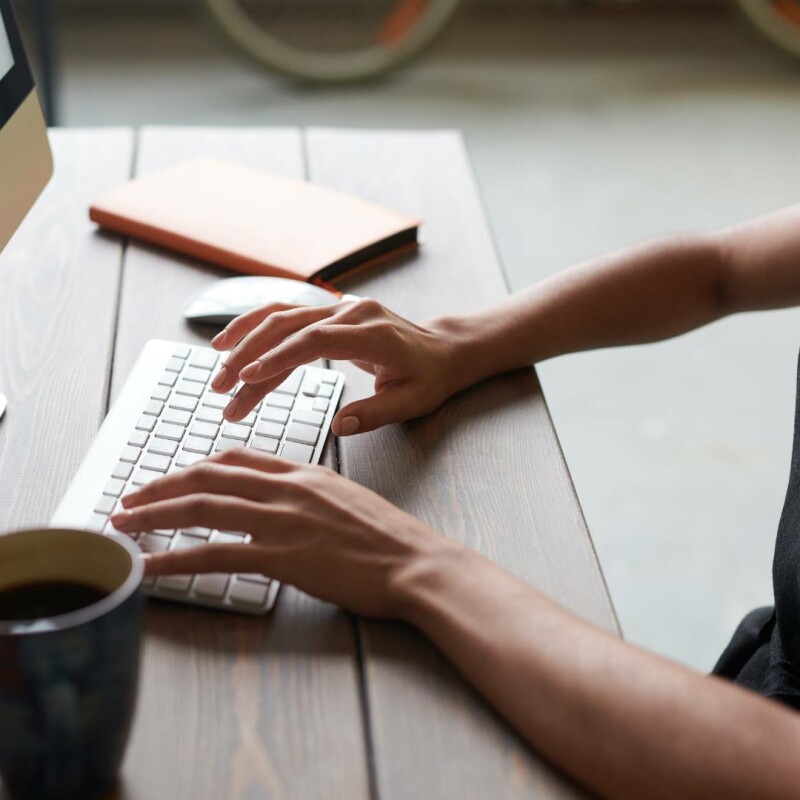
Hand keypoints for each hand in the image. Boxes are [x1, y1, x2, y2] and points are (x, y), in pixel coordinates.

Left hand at [110, 449, 454, 617]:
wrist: (414, 561)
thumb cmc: (388, 537)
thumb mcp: (347, 500)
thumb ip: (311, 494)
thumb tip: (285, 503)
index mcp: (304, 472)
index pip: (236, 459)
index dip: (195, 466)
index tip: (171, 477)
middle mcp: (287, 488)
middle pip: (210, 475)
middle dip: (162, 484)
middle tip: (132, 498)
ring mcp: (282, 520)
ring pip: (203, 506)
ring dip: (156, 514)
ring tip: (125, 524)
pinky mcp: (281, 556)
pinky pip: (214, 553)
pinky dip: (175, 558)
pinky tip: (151, 566)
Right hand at [209, 298, 469, 435]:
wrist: (443, 349)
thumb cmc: (428, 379)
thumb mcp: (411, 402)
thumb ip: (376, 413)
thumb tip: (340, 426)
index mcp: (372, 333)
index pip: (315, 340)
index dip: (278, 358)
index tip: (248, 379)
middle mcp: (351, 313)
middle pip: (288, 326)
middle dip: (250, 356)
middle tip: (222, 390)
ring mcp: (339, 308)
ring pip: (281, 316)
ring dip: (244, 340)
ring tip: (218, 369)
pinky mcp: (329, 313)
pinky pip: (286, 314)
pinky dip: (255, 327)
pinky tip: (229, 342)